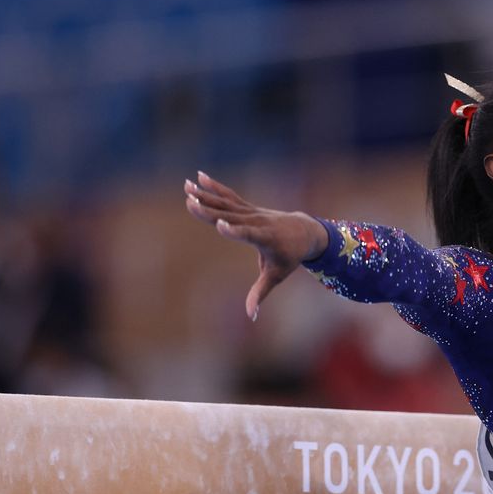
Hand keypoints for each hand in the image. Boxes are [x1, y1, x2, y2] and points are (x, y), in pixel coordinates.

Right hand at [184, 172, 326, 320]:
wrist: (306, 232)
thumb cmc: (290, 257)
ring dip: (206, 194)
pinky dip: (214, 187)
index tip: (221, 225)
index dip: (235, 230)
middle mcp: (258, 222)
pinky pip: (229, 196)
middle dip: (210, 210)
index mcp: (266, 239)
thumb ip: (261, 293)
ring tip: (186, 186)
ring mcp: (252, 212)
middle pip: (231, 215)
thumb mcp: (277, 276)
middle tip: (189, 202)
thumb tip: (252, 316)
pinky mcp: (248, 208)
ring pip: (227, 203)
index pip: (249, 234)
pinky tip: (198, 177)